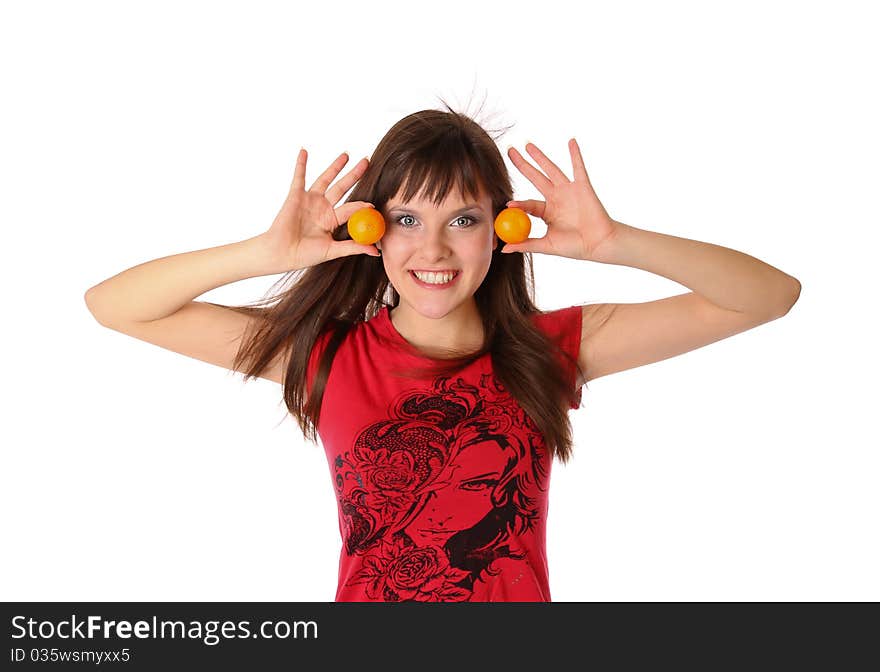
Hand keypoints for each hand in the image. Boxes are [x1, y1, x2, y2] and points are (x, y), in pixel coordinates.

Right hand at [261, 148, 379, 272]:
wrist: (282, 254)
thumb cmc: (305, 254)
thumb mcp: (332, 251)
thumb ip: (353, 248)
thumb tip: (375, 252)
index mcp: (332, 220)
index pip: (351, 209)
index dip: (361, 206)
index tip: (372, 204)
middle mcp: (323, 207)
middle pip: (342, 188)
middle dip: (354, 175)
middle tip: (366, 162)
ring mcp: (310, 200)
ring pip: (325, 179)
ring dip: (335, 167)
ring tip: (346, 155)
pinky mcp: (296, 196)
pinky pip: (299, 177)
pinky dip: (301, 164)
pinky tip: (304, 151)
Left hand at [503, 138, 620, 261]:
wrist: (599, 244)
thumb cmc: (575, 247)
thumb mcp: (547, 245)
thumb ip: (526, 244)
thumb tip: (504, 249)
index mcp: (547, 212)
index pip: (528, 204)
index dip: (519, 203)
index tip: (508, 203)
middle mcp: (556, 198)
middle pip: (535, 177)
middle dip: (523, 164)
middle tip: (510, 151)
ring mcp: (569, 190)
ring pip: (551, 169)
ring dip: (540, 157)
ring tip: (527, 145)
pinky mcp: (583, 186)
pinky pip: (578, 168)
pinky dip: (575, 154)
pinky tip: (570, 141)